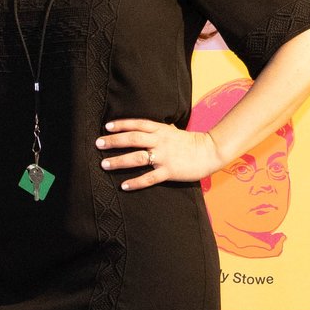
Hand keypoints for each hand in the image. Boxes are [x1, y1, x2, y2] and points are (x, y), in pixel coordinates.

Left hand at [96, 118, 222, 190]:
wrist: (210, 152)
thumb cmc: (190, 142)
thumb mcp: (172, 131)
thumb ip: (158, 130)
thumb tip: (142, 128)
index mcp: (161, 130)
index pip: (137, 124)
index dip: (121, 125)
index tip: (106, 127)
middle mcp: (160, 141)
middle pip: (132, 139)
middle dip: (114, 141)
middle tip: (98, 144)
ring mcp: (164, 157)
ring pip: (137, 157)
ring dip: (119, 161)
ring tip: (104, 164)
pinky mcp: (169, 171)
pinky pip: (149, 178)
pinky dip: (135, 182)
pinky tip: (124, 186)